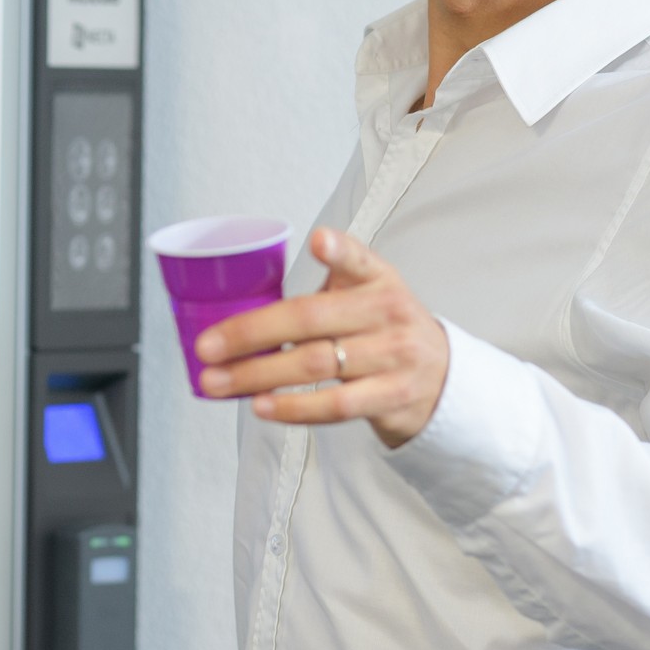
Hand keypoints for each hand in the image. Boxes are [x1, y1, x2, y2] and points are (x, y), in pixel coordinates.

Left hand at [197, 226, 449, 446]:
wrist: (443, 380)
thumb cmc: (382, 332)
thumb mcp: (366, 297)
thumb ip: (320, 293)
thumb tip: (236, 313)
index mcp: (378, 280)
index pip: (360, 261)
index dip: (340, 252)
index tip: (319, 242)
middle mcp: (389, 313)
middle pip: (310, 320)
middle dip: (250, 334)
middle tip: (206, 347)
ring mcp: (394, 356)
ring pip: (314, 365)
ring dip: (257, 376)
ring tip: (216, 382)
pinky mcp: (392, 397)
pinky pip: (335, 404)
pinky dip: (293, 407)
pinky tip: (260, 406)